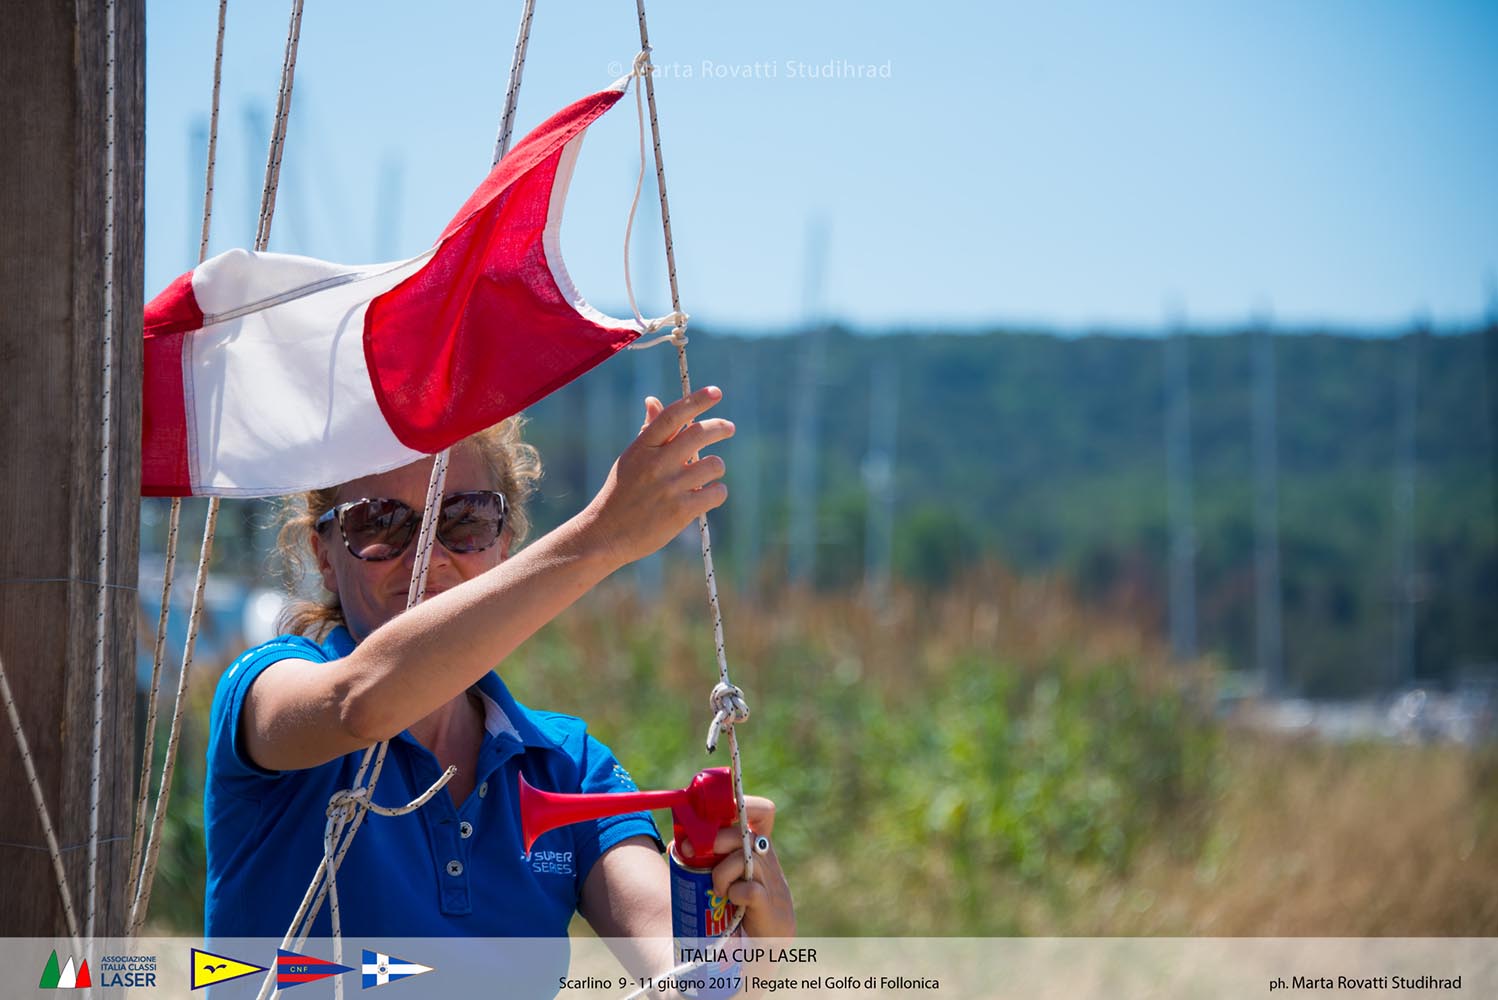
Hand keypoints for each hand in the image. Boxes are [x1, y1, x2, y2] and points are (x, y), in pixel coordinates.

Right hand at [577, 386, 733, 567]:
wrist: (606, 535)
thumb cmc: (620, 494)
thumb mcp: (630, 459)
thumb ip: (648, 431)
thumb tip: (653, 400)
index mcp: (642, 447)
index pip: (673, 415)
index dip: (697, 400)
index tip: (716, 392)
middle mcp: (656, 464)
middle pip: (699, 434)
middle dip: (721, 427)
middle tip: (729, 427)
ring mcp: (669, 487)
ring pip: (713, 465)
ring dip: (716, 468)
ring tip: (708, 475)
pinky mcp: (681, 511)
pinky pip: (715, 493)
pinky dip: (717, 493)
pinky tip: (708, 496)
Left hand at [678, 795, 795, 939]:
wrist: (754, 956)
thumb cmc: (735, 914)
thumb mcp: (724, 880)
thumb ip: (708, 860)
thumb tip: (677, 843)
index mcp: (760, 852)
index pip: (763, 813)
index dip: (742, 805)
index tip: (714, 815)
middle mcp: (770, 864)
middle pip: (745, 834)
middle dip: (714, 838)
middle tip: (692, 850)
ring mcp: (775, 887)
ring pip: (745, 859)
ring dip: (721, 872)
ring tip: (717, 890)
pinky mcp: (772, 911)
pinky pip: (750, 889)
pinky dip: (734, 892)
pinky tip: (732, 902)